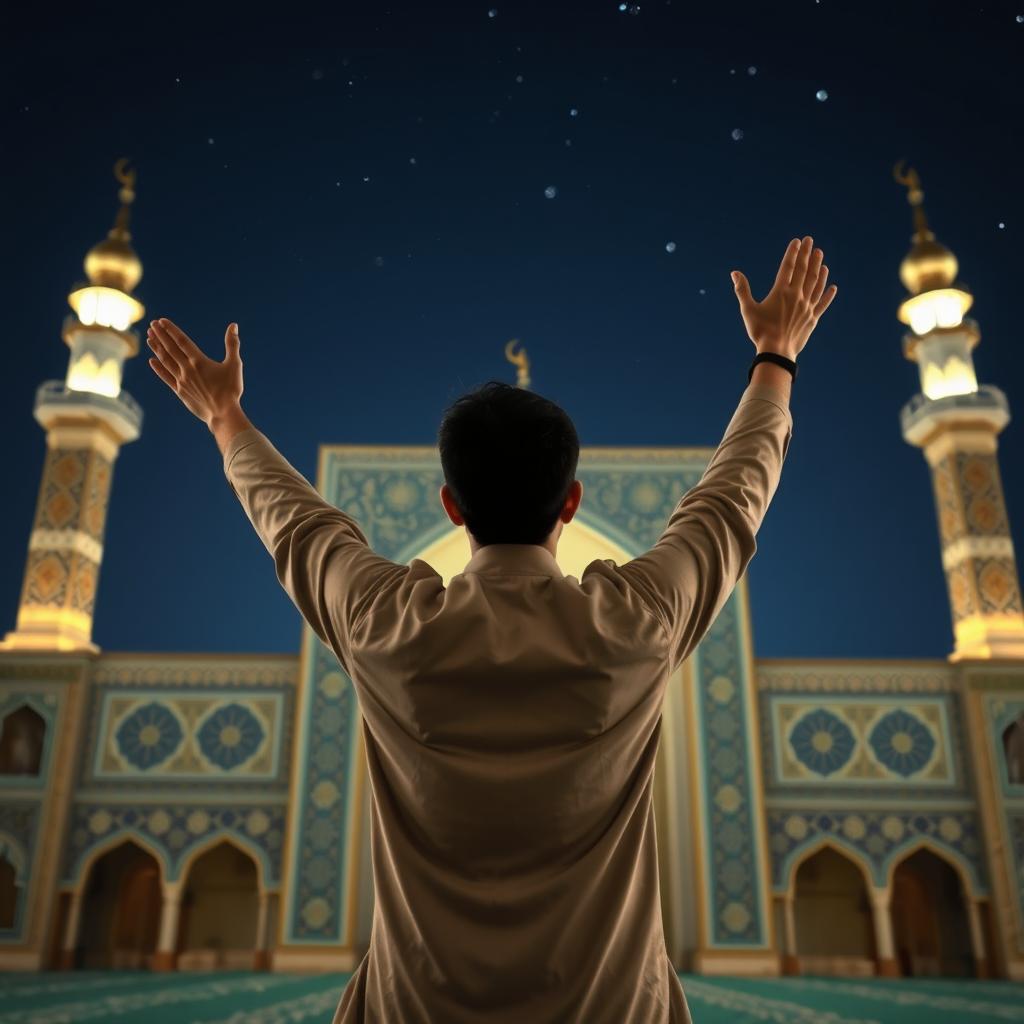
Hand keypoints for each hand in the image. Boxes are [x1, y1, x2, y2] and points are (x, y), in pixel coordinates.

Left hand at [147, 318, 244, 426]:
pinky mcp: (180, 391)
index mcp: (199, 361)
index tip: (161, 321)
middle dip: (160, 335)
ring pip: (165, 361)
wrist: (223, 414)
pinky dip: (158, 368)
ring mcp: (182, 380)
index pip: (181, 340)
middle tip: (152, 324)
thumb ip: (232, 344)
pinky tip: (152, 361)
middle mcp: (187, 369)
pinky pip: (166, 377)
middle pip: (170, 348)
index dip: (171, 329)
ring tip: (149, 338)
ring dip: (157, 348)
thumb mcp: (235, 365)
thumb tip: (233, 325)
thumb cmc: (231, 389)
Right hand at [731, 236, 837, 358]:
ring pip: (815, 283)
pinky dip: (828, 294)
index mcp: (781, 292)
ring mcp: (806, 307)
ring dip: (819, 268)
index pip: (788, 267)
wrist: (776, 352)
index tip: (797, 242)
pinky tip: (833, 286)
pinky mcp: (812, 319)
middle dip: (807, 254)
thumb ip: (742, 290)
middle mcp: (796, 296)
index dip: (793, 253)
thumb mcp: (748, 310)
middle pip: (804, 271)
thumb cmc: (760, 331)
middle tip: (811, 241)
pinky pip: (822, 303)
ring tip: (821, 257)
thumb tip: (734, 273)